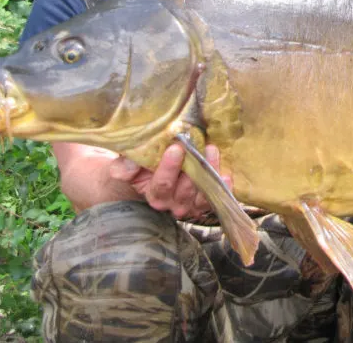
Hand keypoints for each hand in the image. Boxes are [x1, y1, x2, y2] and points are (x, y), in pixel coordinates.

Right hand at [109, 143, 229, 219]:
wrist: (152, 173)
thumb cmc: (140, 166)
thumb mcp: (127, 165)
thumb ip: (125, 166)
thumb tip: (130, 164)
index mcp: (152, 194)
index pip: (161, 185)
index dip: (168, 169)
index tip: (175, 148)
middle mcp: (172, 203)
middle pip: (183, 191)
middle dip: (190, 169)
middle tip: (196, 147)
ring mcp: (190, 204)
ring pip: (201, 195)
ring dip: (209, 173)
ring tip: (211, 151)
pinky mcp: (205, 201)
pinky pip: (215, 198)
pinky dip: (222, 187)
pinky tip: (227, 175)